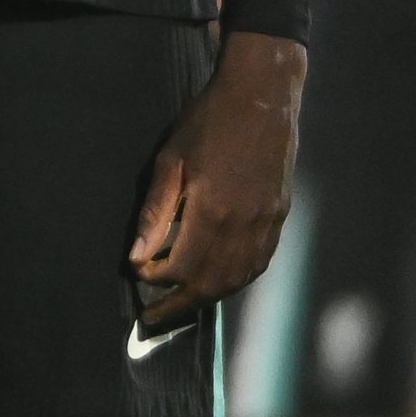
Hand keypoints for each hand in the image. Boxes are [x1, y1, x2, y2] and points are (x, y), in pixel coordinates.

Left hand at [129, 29, 305, 332]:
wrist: (263, 98)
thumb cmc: (208, 124)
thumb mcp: (171, 161)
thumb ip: (155, 213)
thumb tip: (136, 256)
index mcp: (213, 213)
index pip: (179, 267)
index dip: (154, 278)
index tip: (135, 274)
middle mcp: (244, 227)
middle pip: (210, 284)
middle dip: (178, 305)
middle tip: (153, 318)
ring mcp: (267, 225)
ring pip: (237, 280)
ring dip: (207, 298)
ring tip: (181, 305)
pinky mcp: (280, 218)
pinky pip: (258, 264)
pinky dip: (235, 281)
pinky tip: (218, 283)